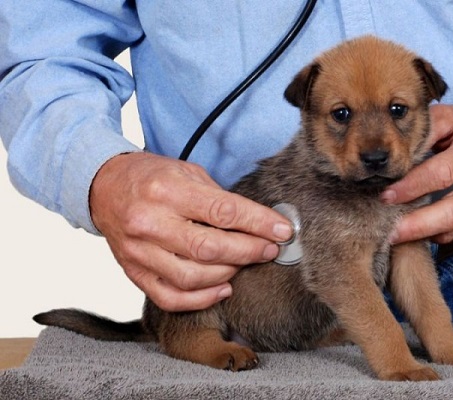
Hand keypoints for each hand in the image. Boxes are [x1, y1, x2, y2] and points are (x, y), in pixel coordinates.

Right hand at [89, 152, 292, 310]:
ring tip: (245, 263)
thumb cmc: (151, 177)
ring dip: (229, 274)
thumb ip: (219, 199)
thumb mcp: (187, 172)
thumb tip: (260, 222)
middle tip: (270, 249)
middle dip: (249, 251)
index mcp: (166, 191)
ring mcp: (139, 251)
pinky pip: (171, 297)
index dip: (259, 223)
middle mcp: (150, 222)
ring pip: (193, 277)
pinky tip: (223, 288)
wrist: (103, 187)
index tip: (283, 230)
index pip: (223, 211)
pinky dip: (202, 299)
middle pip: (210, 248)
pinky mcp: (134, 272)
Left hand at [382, 104, 452, 243]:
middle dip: (418, 225)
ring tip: (396, 236)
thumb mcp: (448, 117)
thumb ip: (422, 133)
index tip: (386, 197)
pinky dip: (438, 235)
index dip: (412, 187)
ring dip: (425, 234)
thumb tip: (393, 157)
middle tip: (390, 232)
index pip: (442, 173)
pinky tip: (417, 232)